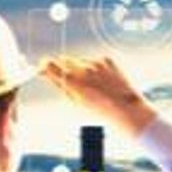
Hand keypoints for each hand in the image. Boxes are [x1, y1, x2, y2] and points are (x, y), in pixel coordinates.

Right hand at [40, 55, 157, 138]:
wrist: (127, 110)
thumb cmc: (100, 111)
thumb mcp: (76, 102)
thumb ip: (60, 85)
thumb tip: (47, 73)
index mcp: (72, 80)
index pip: (49, 64)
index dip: (45, 66)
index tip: (43, 69)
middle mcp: (83, 68)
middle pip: (64, 60)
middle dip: (63, 67)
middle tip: (70, 81)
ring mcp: (96, 62)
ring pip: (79, 60)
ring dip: (79, 69)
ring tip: (91, 86)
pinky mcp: (107, 60)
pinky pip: (94, 60)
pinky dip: (94, 68)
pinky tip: (102, 81)